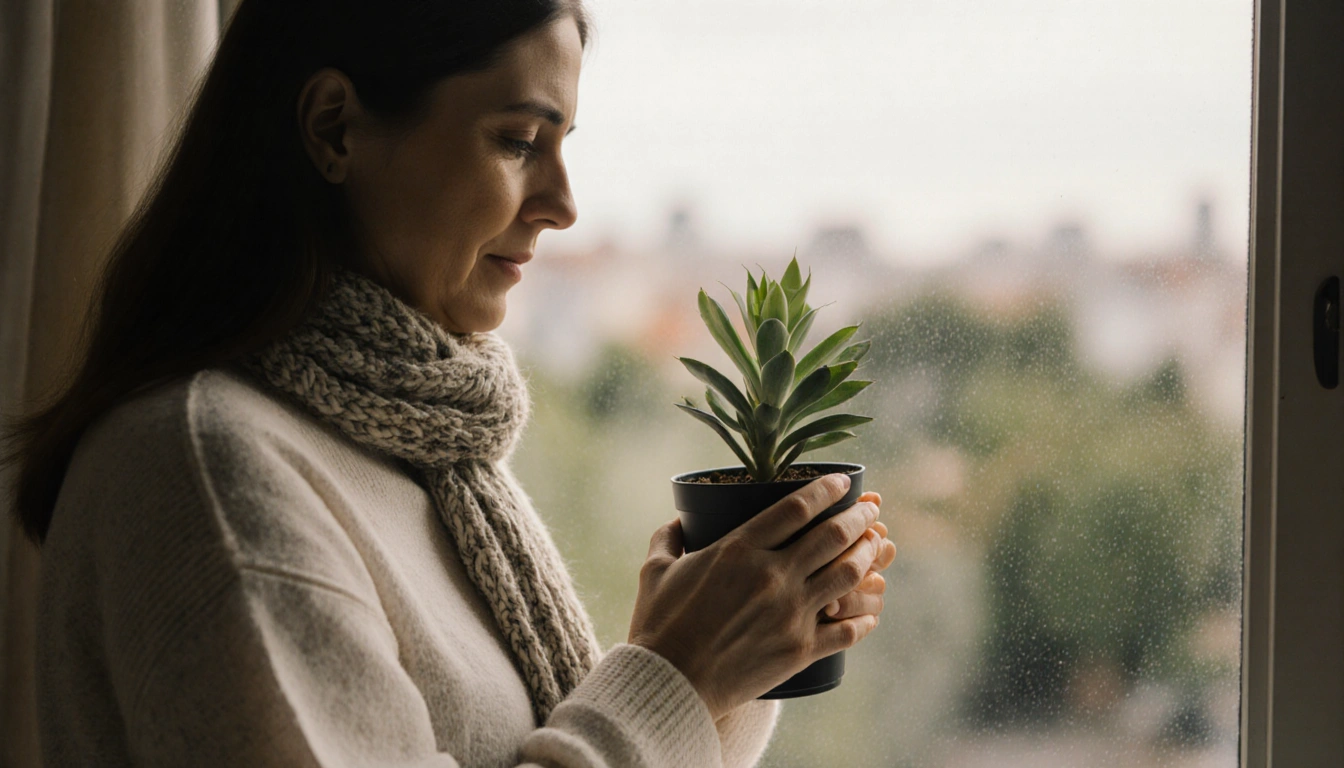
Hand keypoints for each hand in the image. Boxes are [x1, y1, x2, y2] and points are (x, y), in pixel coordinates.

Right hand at [628, 474, 885, 719]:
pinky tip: (871, 610)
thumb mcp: (654, 571)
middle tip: (872, 509)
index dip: (827, 489)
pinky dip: (865, 616)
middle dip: (859, 516)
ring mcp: (790, 613)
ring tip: (874, 546)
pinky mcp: (800, 650)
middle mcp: (772, 576)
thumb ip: (668, 538)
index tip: (843, 482)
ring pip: (847, 575)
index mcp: (738, 549)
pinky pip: (847, 629)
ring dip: (867, 556)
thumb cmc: (657, 627)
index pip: (797, 507)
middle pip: (833, 535)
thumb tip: (677, 522)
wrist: (667, 685)